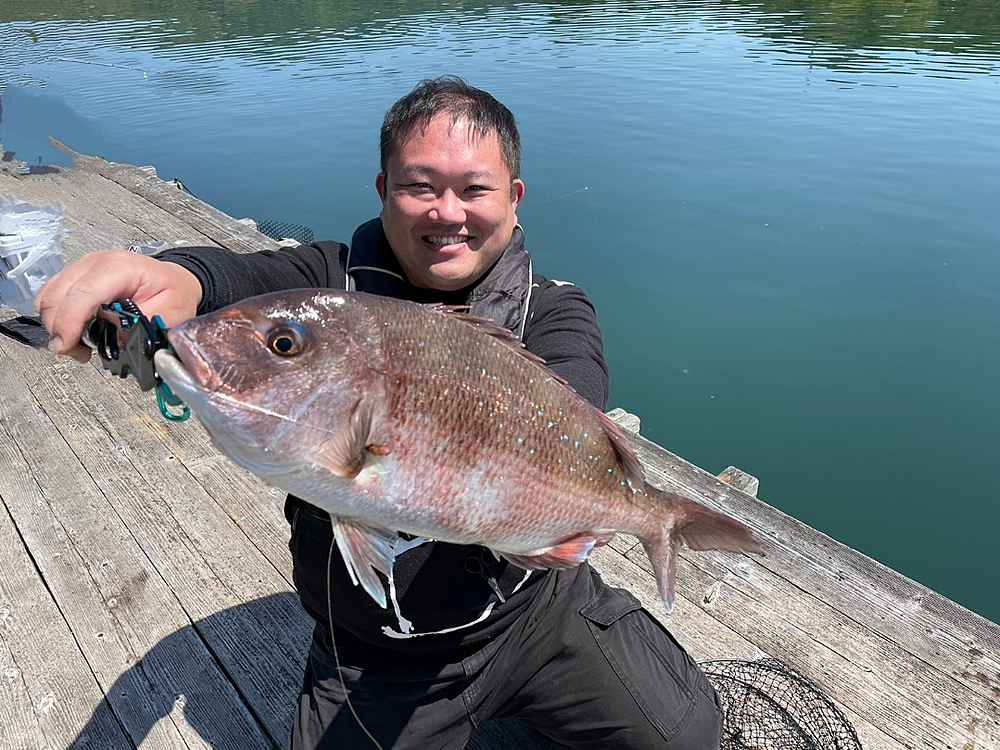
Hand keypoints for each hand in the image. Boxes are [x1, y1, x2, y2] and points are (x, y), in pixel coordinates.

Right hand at [35, 250, 202, 362]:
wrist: (175, 280)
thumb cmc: (174, 292)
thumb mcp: (170, 312)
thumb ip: (142, 324)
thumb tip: (114, 334)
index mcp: (121, 268)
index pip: (82, 293)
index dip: (69, 322)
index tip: (68, 345)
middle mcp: (96, 263)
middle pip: (58, 296)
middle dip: (60, 329)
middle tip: (77, 352)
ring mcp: (82, 267)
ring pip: (49, 296)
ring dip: (56, 325)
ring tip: (78, 344)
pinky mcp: (76, 276)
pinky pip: (52, 295)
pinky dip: (57, 317)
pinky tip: (74, 331)